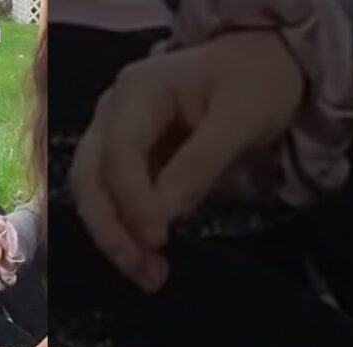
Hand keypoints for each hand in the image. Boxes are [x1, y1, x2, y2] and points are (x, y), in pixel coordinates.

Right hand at [70, 30, 304, 291]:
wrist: (263, 64)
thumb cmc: (258, 82)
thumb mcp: (242, 118)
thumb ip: (199, 165)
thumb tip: (162, 217)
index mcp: (137, 92)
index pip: (118, 152)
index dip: (131, 200)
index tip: (157, 240)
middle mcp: (111, 113)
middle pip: (88, 178)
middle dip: (110, 229)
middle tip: (144, 271)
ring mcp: (112, 137)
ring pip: (92, 194)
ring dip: (113, 238)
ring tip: (148, 276)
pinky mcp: (124, 162)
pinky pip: (110, 201)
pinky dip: (124, 233)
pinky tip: (147, 260)